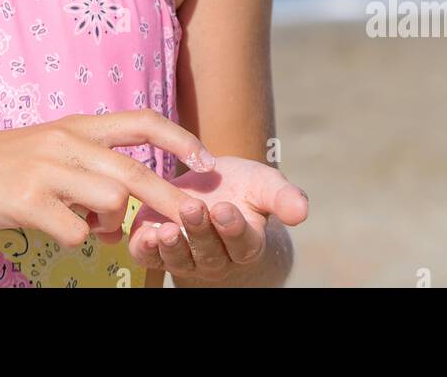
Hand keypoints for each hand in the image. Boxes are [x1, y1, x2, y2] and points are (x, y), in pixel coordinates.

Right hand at [0, 109, 215, 247]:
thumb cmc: (6, 164)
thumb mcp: (52, 151)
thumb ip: (91, 171)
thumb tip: (123, 212)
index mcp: (78, 127)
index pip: (141, 121)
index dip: (179, 139)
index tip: (206, 160)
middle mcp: (67, 142)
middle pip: (137, 171)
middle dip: (172, 197)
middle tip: (196, 214)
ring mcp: (47, 170)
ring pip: (113, 200)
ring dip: (112, 223)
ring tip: (93, 225)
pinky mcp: (27, 200)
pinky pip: (75, 231)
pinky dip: (77, 239)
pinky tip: (60, 230)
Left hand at [126, 156, 308, 281]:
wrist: (213, 192)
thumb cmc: (244, 190)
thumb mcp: (266, 187)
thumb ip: (283, 197)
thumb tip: (302, 211)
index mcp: (246, 242)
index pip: (242, 242)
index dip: (233, 228)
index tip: (225, 210)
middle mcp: (217, 257)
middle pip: (209, 252)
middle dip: (200, 232)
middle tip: (193, 209)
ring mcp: (187, 257)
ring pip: (180, 259)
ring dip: (172, 246)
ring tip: (166, 229)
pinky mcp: (159, 250)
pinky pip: (151, 258)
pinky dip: (146, 250)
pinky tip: (144, 235)